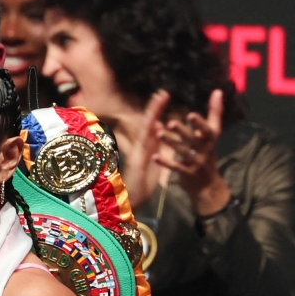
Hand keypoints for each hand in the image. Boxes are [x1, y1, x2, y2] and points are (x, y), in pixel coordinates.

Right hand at [120, 90, 169, 207]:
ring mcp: (138, 153)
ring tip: (159, 99)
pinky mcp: (137, 160)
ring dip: (152, 114)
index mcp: (146, 149)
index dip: (158, 113)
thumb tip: (158, 137)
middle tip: (163, 93)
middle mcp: (141, 148)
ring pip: (145, 130)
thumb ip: (154, 152)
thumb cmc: (140, 187)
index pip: (153, 127)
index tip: (165, 98)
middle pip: (148, 124)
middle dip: (155, 108)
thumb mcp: (150, 166)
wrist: (131, 202)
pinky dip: (150, 133)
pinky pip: (144, 145)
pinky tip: (156, 123)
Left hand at [154, 89, 231, 215]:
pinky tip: (155, 156)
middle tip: (171, 123)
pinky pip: (175, 167)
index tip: (190, 114)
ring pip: (183, 151)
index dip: (200, 122)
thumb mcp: (213, 134)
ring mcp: (196, 163)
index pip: (207, 129)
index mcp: (210, 139)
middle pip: (193, 139)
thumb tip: (218, 90)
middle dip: (182, 131)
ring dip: (171, 143)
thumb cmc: (208, 153)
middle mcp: (205, 150)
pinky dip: (165, 162)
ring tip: (159, 134)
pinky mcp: (187, 173)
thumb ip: (215, 112)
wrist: (208, 185)